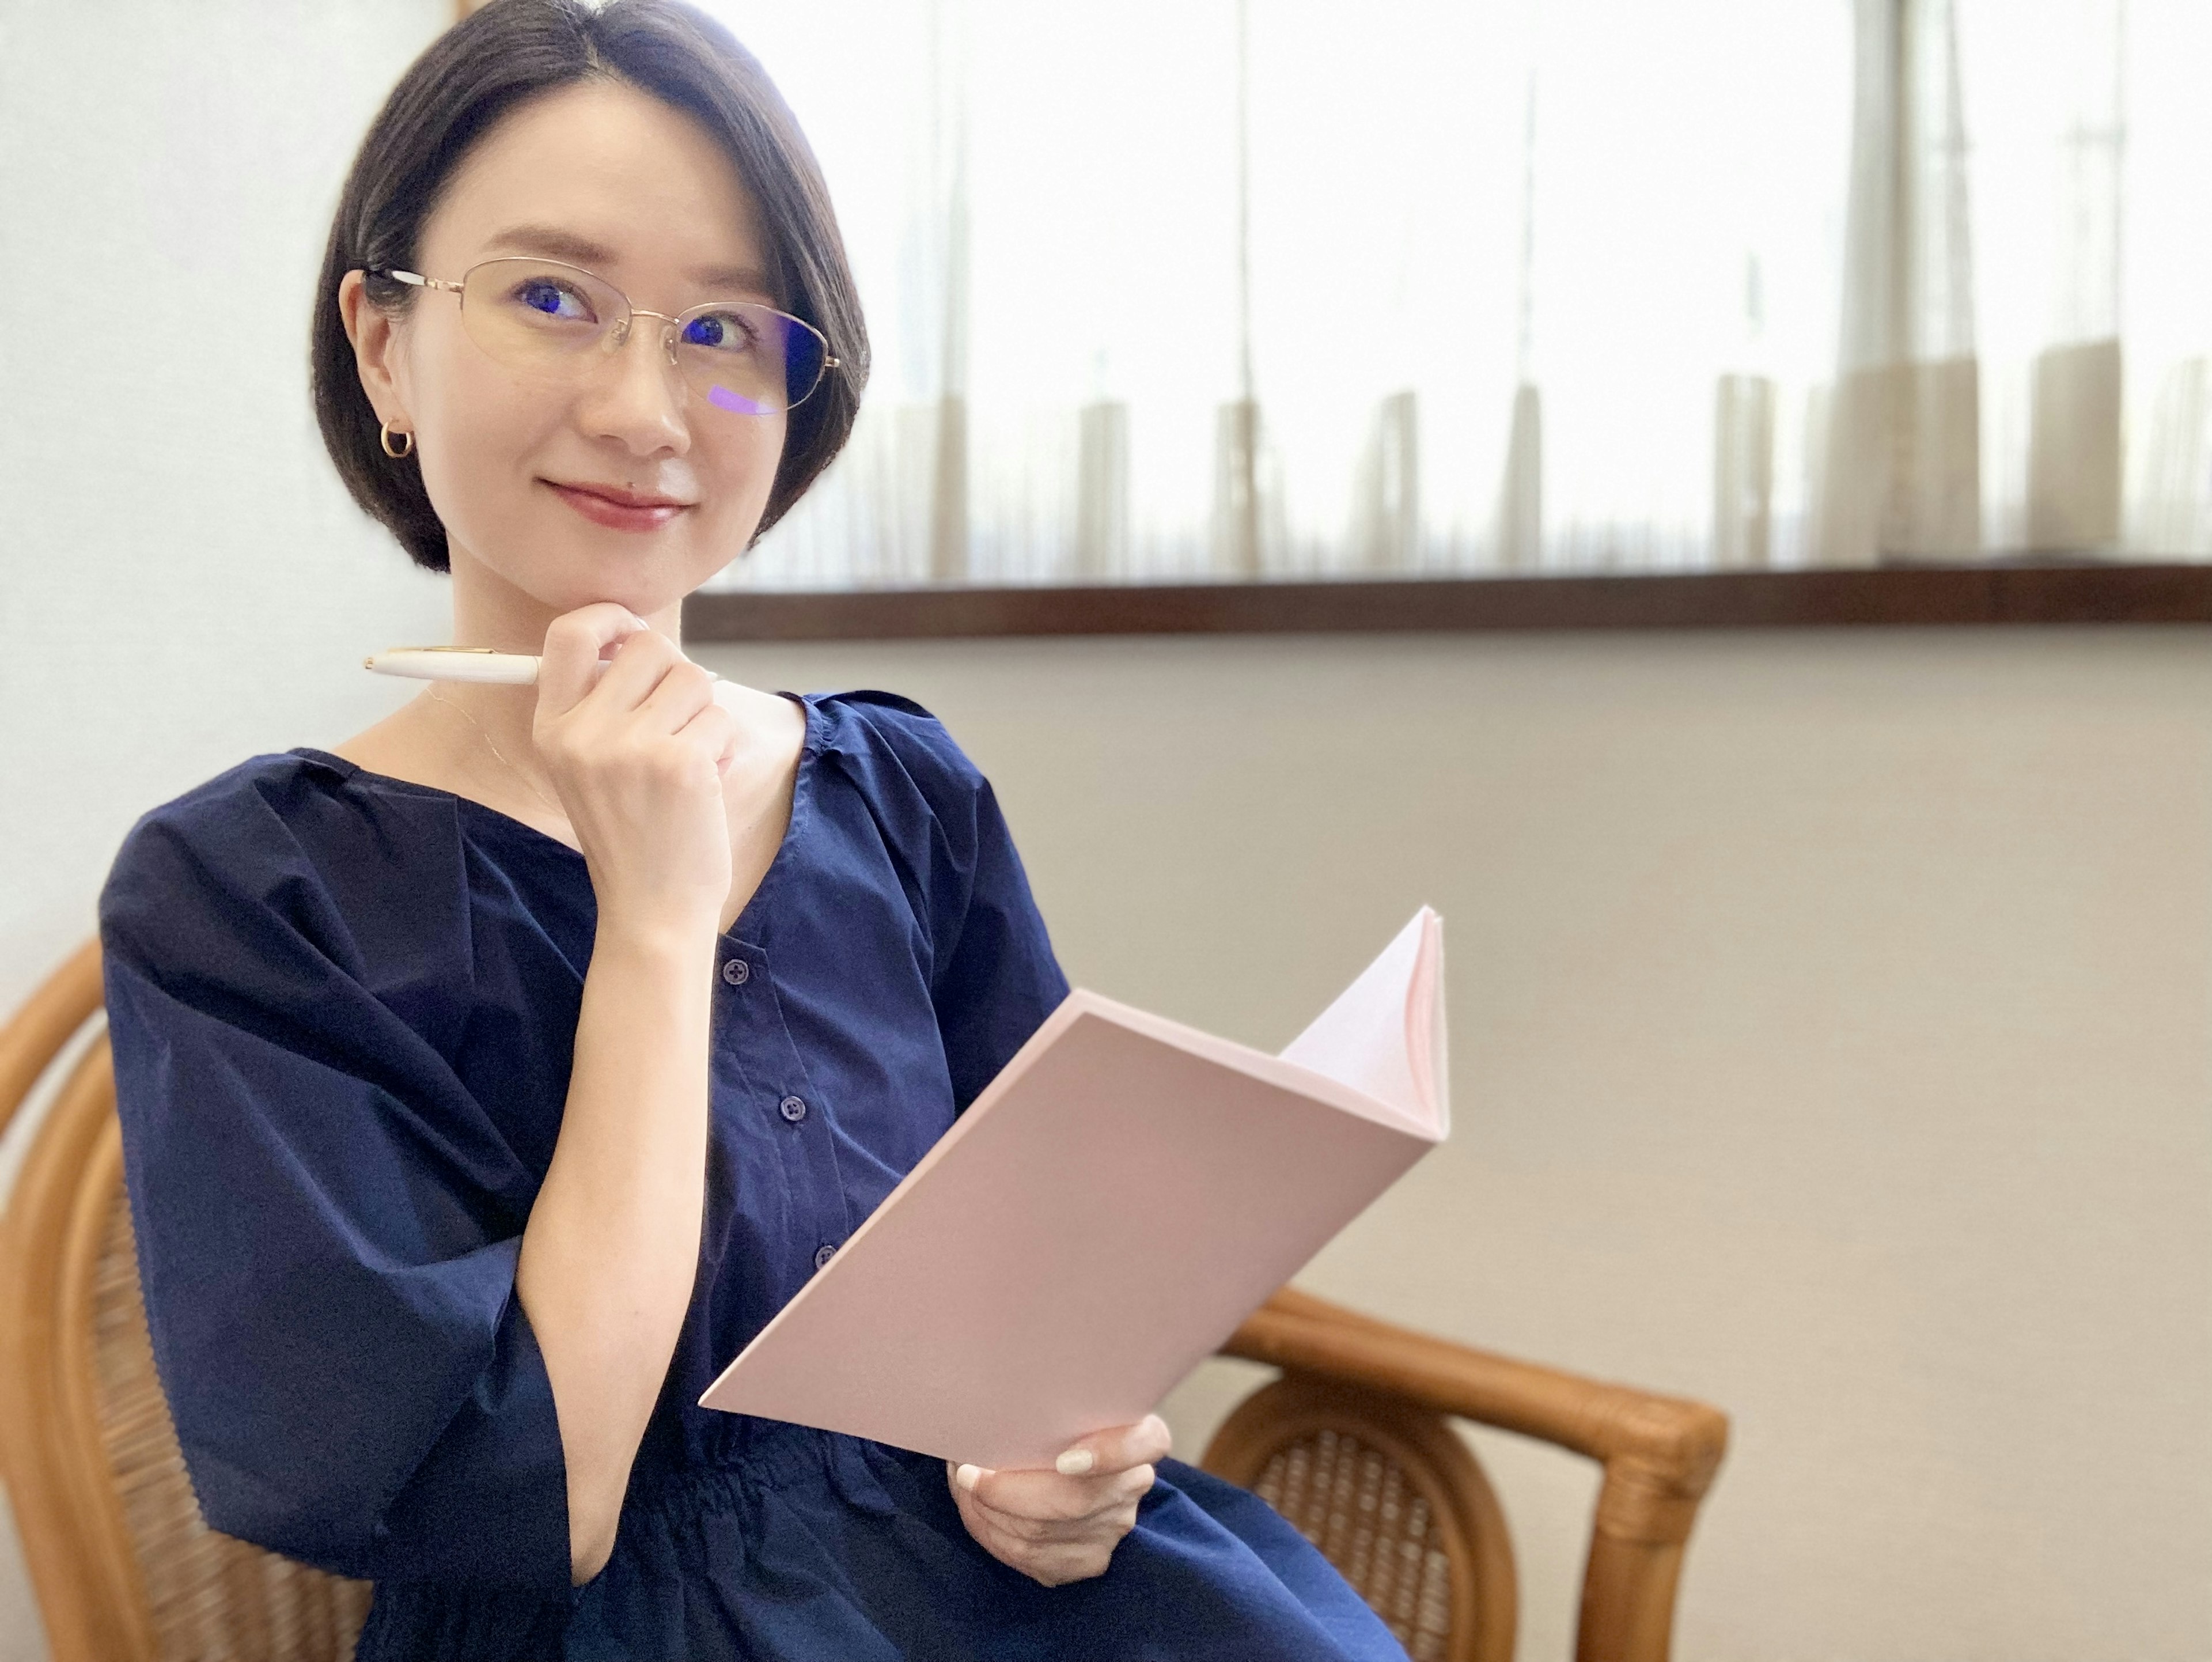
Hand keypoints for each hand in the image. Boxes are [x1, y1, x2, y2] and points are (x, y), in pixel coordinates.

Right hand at [533, 603, 736, 935]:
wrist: (652, 908)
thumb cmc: (631, 833)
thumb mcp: (588, 767)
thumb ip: (601, 704)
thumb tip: (637, 636)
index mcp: (552, 728)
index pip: (568, 635)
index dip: (609, 617)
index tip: (631, 631)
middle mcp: (583, 733)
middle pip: (649, 646)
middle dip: (677, 674)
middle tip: (676, 720)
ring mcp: (631, 748)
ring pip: (694, 678)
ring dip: (704, 713)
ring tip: (688, 758)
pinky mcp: (680, 763)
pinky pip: (720, 719)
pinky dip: (724, 747)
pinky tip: (705, 785)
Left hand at [946, 1416, 1170, 1586]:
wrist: (1057, 1462)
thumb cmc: (1051, 1421)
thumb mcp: (1058, 1399)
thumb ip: (1044, 1399)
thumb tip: (987, 1407)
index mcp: (1139, 1433)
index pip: (1148, 1443)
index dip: (1112, 1453)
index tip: (1065, 1459)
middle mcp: (1133, 1484)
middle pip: (1076, 1499)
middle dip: (1008, 1491)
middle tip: (966, 1471)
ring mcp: (1113, 1527)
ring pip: (1042, 1534)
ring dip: (988, 1511)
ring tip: (963, 1485)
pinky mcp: (1088, 1560)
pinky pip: (1031, 1558)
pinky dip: (992, 1533)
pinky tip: (976, 1509)